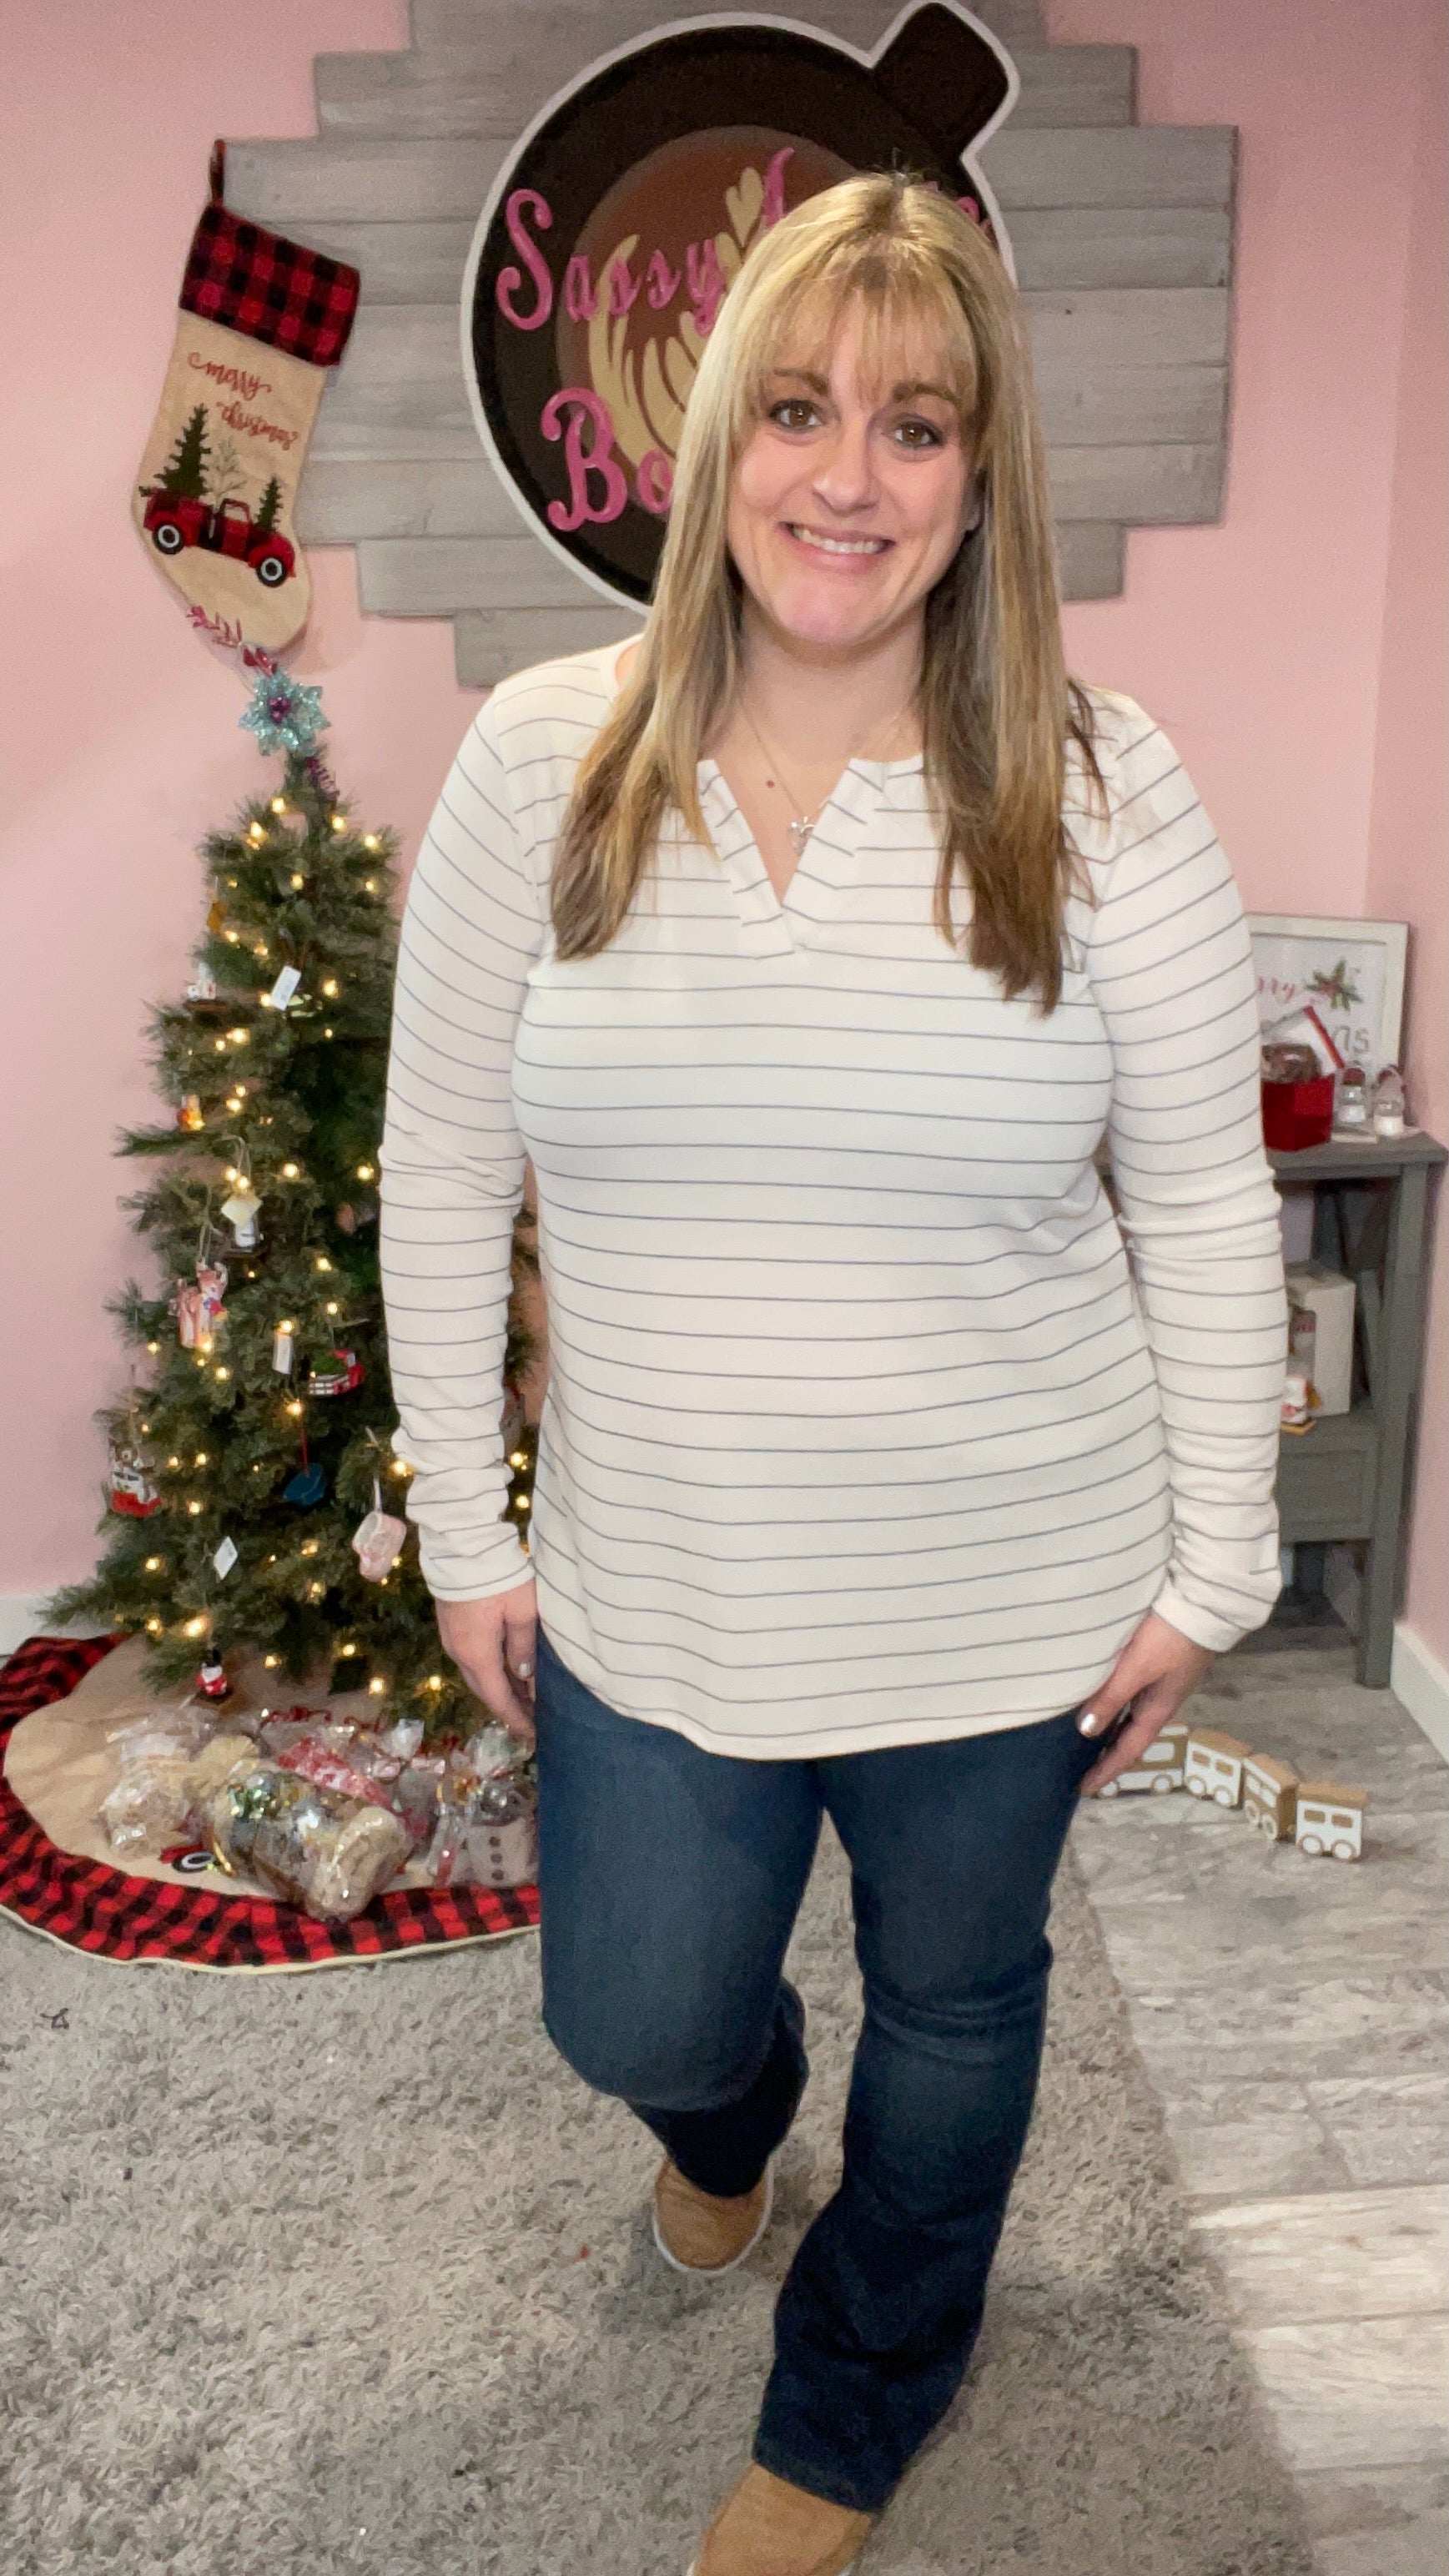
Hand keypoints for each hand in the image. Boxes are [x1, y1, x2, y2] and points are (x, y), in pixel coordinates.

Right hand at [435, 1581, 537, 1750]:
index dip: (516, 1718)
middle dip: (508, 1707)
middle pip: (485, 1690)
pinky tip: (504, 1670)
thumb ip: (524, 1648)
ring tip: (523, 1696)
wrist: (462, 1546)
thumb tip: (525, 1677)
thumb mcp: (523, 1613)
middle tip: (532, 1719)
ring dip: (498, 1688)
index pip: (498, 1698)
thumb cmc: (499, 1578)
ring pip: (476, 1674)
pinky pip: (471, 1659)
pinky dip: (488, 1671)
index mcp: (478, 1655)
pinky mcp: (450, 1625)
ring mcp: (451, 1639)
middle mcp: (459, 1653)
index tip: (533, 1735)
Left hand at [1076, 1610, 1213, 1795]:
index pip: (1129, 1749)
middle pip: (1132, 1736)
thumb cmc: (1167, 1639)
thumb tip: (1086, 1732)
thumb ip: (1110, 1698)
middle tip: (1084, 1769)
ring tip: (1090, 1739)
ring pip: (1132, 1716)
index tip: (1086, 1789)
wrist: (1202, 1606)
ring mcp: (1163, 1683)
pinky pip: (1134, 1697)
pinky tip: (1106, 1699)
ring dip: (1113, 1730)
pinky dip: (1118, 1707)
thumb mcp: (1135, 1669)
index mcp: (1158, 1709)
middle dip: (1110, 1755)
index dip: (1107, 1769)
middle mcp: (1161, 1701)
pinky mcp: (1161, 1665)